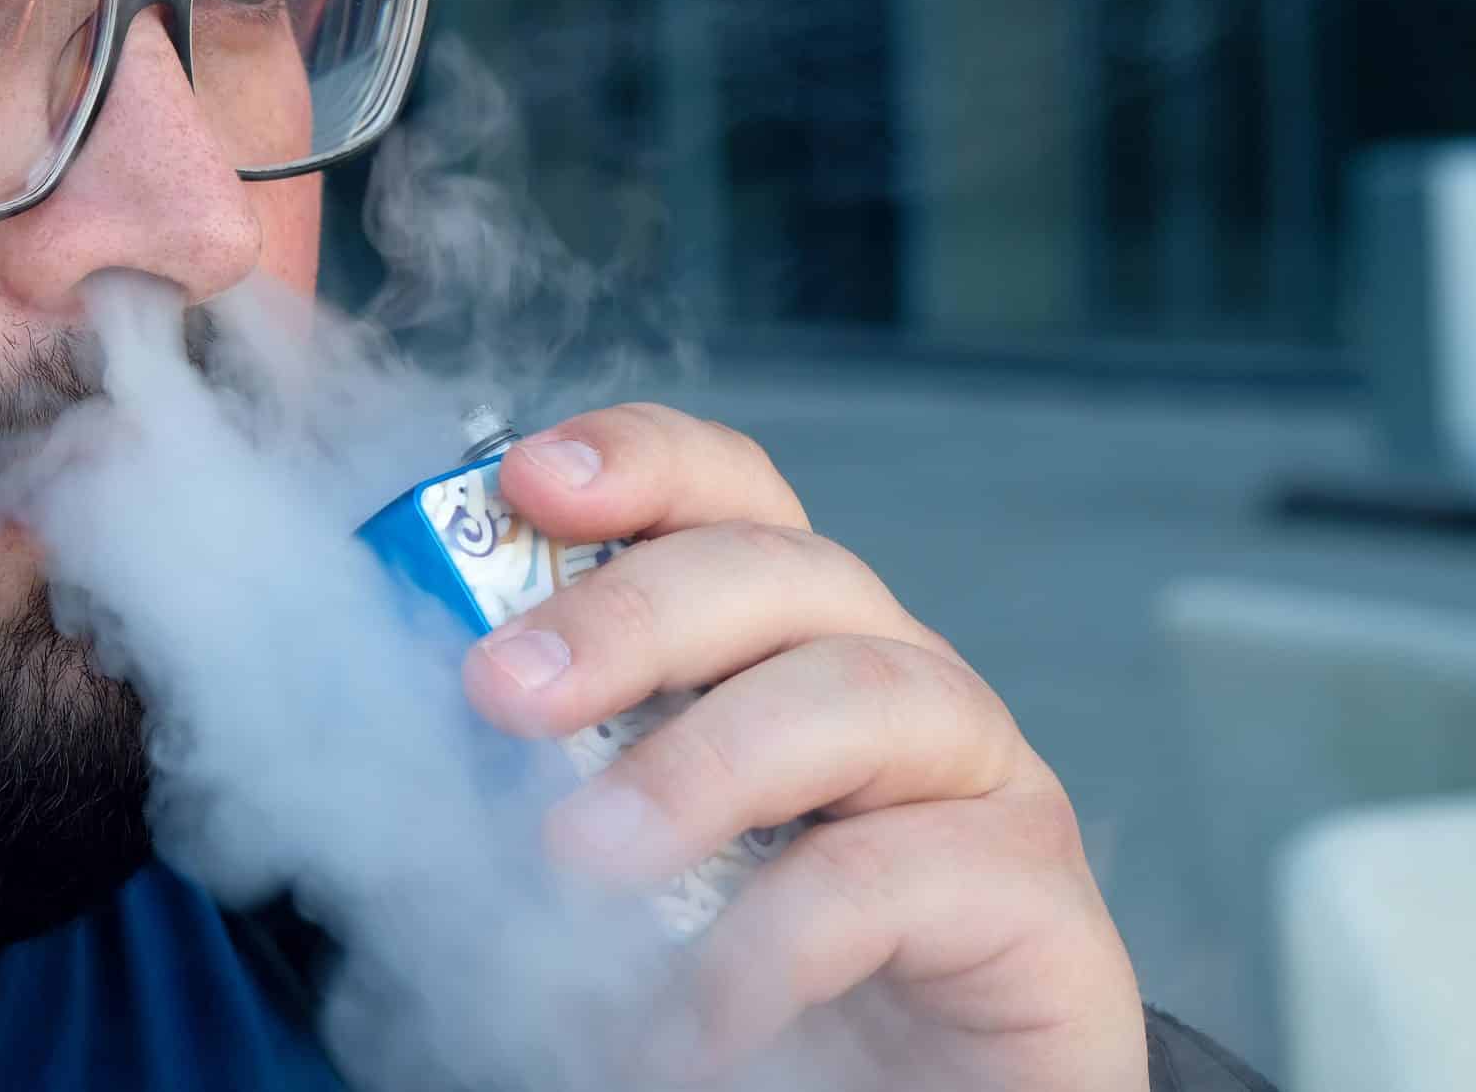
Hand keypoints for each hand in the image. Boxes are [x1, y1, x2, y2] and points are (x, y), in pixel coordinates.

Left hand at [462, 405, 1147, 1091]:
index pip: (730, 497)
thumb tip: (443, 712)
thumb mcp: (638, 854)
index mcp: (788, 640)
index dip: (639, 462)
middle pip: (782, 571)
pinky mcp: (1032, 893)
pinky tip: (698, 1012)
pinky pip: (899, 874)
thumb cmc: (760, 972)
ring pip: (856, 693)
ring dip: (699, 765)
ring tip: (583, 855)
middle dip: (631, 613)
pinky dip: (774, 942)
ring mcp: (977, 774)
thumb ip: (564, 768)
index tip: (527, 479)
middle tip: (504, 690)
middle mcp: (893, 674)